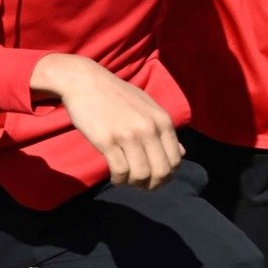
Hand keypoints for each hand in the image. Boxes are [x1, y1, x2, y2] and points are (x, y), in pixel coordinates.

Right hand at [31, 54, 182, 189]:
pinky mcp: (107, 140)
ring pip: (141, 174)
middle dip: (153, 184)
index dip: (167, 175)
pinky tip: (115, 176)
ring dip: (134, 184)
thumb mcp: (147, 107)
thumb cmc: (115, 94)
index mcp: (162, 120)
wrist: (84, 82)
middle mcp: (148, 128)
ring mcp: (127, 135)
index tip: (153, 177)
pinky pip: (120, 170)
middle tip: (141, 185)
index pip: (175, 159)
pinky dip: (119, 179)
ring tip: (126, 180)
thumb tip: (182, 152)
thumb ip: (164, 129)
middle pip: (161, 171)